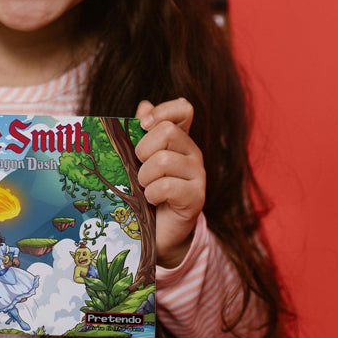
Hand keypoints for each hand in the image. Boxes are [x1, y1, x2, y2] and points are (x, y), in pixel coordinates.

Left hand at [134, 98, 203, 268]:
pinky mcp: (197, 197)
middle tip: (139, 167)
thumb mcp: (139, 161)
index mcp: (179, 139)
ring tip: (145, 188)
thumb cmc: (145, 193)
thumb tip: (144, 104)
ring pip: (164, 160)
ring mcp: (198, 174)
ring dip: (145, 176)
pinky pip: (168, 185)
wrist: (157, 233)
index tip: (143, 124)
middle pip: (168, 131)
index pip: (184, 109)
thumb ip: (141, 133)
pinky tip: (152, 200)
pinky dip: (153, 193)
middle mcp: (192, 153)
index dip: (163, 111)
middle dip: (144, 149)